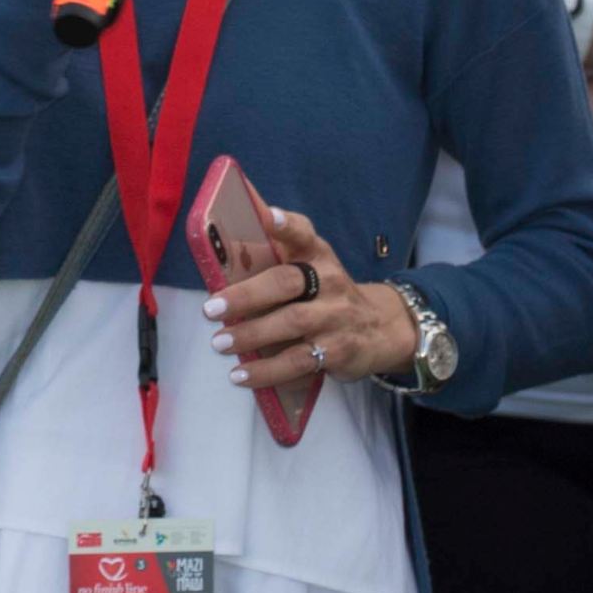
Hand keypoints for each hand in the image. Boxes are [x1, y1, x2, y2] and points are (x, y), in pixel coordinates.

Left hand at [207, 211, 418, 390]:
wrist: (381, 327)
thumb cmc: (326, 292)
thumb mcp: (312, 266)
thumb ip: (276, 253)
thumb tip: (225, 233)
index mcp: (317, 255)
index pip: (303, 234)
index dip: (286, 225)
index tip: (268, 216)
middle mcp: (329, 282)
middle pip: (286, 283)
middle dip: (247, 295)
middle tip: (211, 309)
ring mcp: (336, 317)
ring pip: (292, 324)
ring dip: (252, 335)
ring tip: (221, 343)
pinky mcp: (338, 352)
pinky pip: (300, 362)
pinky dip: (268, 371)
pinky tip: (242, 376)